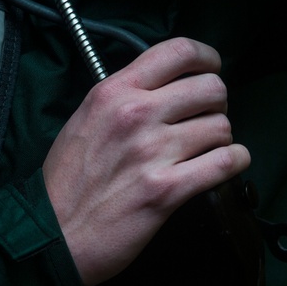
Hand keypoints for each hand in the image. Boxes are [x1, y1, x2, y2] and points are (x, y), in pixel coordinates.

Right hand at [43, 37, 250, 285]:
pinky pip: (225, 162)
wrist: (52, 234)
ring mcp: (153, 152)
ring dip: (221, 139)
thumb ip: (122, 99)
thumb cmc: (66, 181)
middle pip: (210, 88)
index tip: (211, 71)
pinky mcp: (167, 190)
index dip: (207, 59)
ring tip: (206, 150)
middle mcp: (136, 114)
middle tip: (205, 120)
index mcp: (113, 92)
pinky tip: (225, 166)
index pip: (179, 51)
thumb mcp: (85, 120)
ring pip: (220, 127)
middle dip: (217, 104)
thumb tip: (164, 91)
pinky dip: (234, 162)